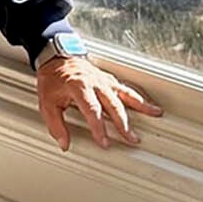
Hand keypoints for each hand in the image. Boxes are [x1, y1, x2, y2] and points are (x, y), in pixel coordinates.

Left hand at [36, 57, 162, 150]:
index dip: (99, 127)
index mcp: (78, 87)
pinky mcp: (108, 80)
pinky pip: (126, 89)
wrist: (56, 58)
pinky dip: (139, 98)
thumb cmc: (52, 79)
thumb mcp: (46, 103)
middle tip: (131, 138)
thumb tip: (64, 143)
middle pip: (112, 105)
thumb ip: (56, 125)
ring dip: (140, 107)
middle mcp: (94, 83)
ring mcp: (103, 81)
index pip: (92, 110)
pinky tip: (149, 105)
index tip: (104, 141)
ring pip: (124, 95)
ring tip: (155, 115)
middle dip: (123, 124)